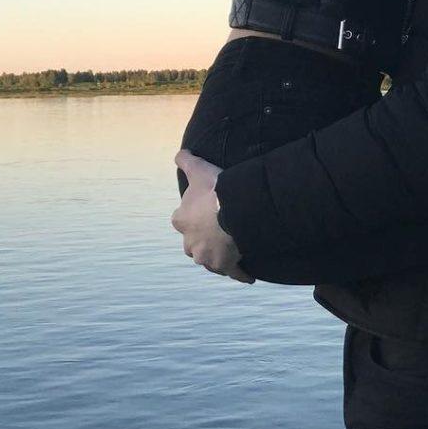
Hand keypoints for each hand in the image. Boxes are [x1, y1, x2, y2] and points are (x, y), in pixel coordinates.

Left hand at [172, 147, 255, 283]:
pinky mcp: (225, 266)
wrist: (235, 211)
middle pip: (193, 245)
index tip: (203, 211)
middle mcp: (190, 243)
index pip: (181, 220)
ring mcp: (207, 258)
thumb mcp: (198, 169)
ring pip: (209, 260)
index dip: (192, 216)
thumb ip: (185, 160)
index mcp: (181, 221)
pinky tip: (248, 274)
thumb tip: (179, 153)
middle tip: (217, 231)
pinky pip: (233, 273)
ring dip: (217, 256)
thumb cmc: (214, 191)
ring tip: (231, 249)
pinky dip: (240, 273)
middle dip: (202, 240)